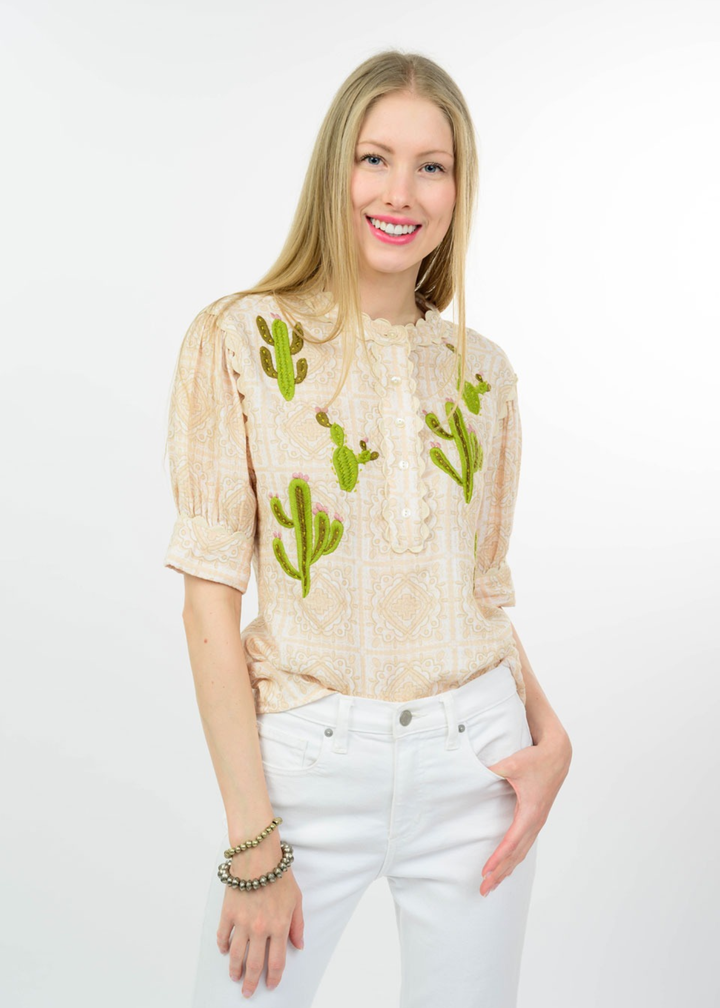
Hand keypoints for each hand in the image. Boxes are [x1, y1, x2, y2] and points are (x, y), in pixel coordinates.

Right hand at [216, 839, 304, 997]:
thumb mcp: (296, 899)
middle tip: (248, 992)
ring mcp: (242, 922)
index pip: (276, 961)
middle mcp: (260, 929)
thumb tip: (299, 945)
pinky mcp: (228, 913)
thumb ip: (297, 925)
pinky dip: (222, 947)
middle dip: (252, 982)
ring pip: (236, 955)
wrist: (257, 854)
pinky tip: (224, 952)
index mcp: (279, 927)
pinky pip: (222, 936)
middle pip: (255, 964)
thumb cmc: (279, 873)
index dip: (274, 977)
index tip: (271, 985)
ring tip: (235, 978)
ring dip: (235, 970)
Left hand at [479, 731, 571, 896]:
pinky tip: (507, 866)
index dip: (497, 859)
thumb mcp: (513, 763)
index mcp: (530, 812)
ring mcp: (537, 822)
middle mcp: (535, 822)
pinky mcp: (536, 818)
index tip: (485, 872)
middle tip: (484, 890)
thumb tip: (472, 773)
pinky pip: (524, 844)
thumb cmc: (536, 759)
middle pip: (516, 854)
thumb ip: (492, 770)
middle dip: (500, 873)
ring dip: (507, 869)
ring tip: (493, 885)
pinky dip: (514, 858)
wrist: (558, 754)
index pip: (511, 842)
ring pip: (521, 852)